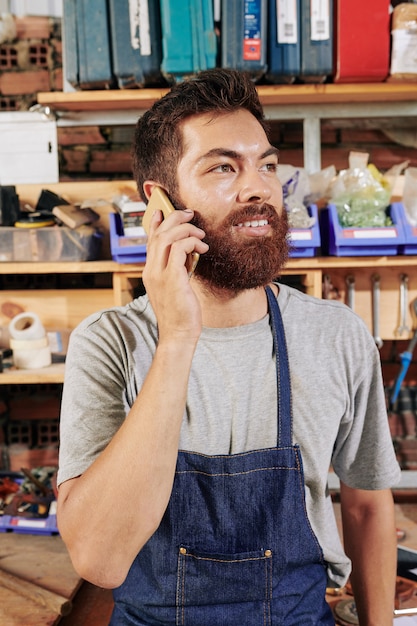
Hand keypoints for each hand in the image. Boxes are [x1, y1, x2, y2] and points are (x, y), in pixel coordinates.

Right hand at [142, 208, 208, 344]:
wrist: (178, 334)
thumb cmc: (181, 313)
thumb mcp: (177, 286)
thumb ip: (178, 269)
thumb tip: (188, 253)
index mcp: (150, 272)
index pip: (150, 240)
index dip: (157, 222)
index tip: (164, 210)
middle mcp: (151, 270)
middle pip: (158, 234)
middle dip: (174, 218)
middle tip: (190, 215)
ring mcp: (159, 275)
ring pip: (167, 238)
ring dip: (186, 230)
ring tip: (201, 235)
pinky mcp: (172, 279)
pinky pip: (179, 249)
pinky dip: (191, 243)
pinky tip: (202, 249)